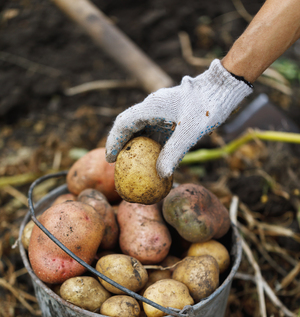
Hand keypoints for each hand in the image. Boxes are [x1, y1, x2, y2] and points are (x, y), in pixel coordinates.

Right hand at [106, 59, 252, 177]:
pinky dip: (150, 145)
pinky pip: (155, 131)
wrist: (222, 90)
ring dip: (135, 145)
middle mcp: (153, 107)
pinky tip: (154, 160)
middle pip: (129, 126)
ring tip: (132, 165)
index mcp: (151, 106)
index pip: (124, 123)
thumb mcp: (190, 133)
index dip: (114, 141)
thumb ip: (174, 153)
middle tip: (118, 164)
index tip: (110, 158)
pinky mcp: (171, 116)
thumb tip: (161, 175)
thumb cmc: (206, 107)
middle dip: (121, 144)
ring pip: (141, 129)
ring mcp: (162, 111)